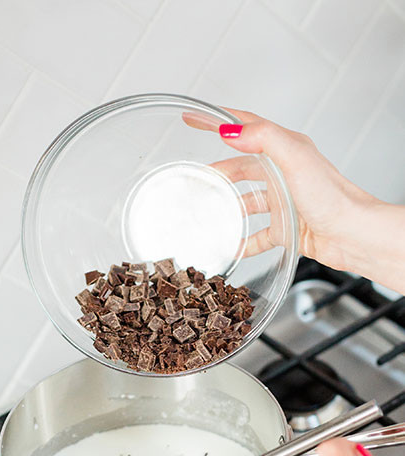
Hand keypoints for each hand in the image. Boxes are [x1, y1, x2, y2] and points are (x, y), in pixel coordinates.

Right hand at [183, 109, 404, 294]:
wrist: (352, 235)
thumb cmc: (332, 198)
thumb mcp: (296, 159)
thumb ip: (265, 139)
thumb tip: (231, 131)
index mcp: (287, 150)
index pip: (246, 127)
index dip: (218, 121)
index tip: (193, 119)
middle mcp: (285, 174)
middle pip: (242, 168)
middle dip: (219, 172)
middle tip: (197, 179)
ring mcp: (285, 202)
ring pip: (247, 202)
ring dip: (228, 208)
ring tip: (208, 213)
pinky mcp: (287, 228)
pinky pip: (257, 236)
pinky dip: (243, 241)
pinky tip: (230, 246)